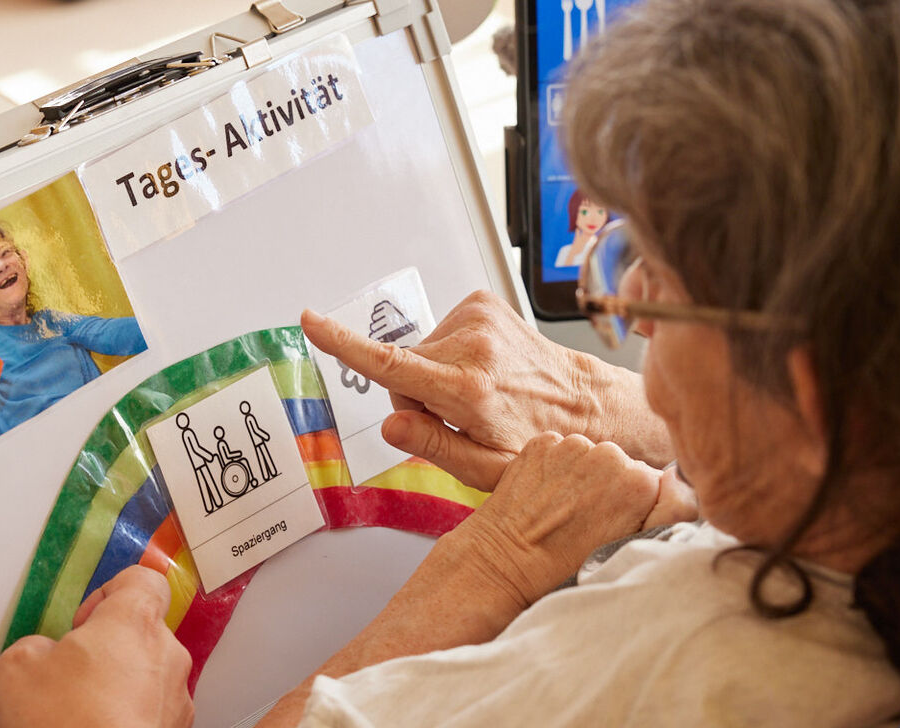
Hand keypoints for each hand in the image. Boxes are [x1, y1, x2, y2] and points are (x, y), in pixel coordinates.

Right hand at [0, 567, 192, 727]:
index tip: (84, 619)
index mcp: (134, 623)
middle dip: (107, 647)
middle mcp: (166, 655)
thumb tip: (39, 655)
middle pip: (142, 631)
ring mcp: (176, 696)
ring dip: (120, 684)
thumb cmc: (68, 724)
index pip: (142, 580)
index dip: (110, 593)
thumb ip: (34, 645)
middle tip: (72, 670)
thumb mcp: (17, 668)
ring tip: (80, 708)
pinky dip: (129, 715)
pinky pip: (153, 708)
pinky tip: (97, 726)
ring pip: (149, 673)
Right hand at [301, 290, 605, 487]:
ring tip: (477, 396)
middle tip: (456, 419)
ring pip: (421, 351)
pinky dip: (452, 354)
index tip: (310, 322)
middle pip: (402, 367)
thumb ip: (434, 446)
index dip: (343, 345)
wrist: (589, 407)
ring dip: (436, 375)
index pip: (391, 366)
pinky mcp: (484, 304)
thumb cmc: (538, 441)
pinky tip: (482, 372)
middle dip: (415, 395)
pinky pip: (441, 333)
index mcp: (468, 390)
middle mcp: (474, 346)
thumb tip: (391, 425)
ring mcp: (481, 318)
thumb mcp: (487, 469)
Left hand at [454, 433, 661, 605]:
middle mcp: (608, 453)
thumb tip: (682, 481)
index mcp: (639, 480)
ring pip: (589, 457)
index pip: (651, 482)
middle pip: (620, 465)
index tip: (615, 523)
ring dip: (582, 476)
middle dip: (610, 487)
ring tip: (563, 510)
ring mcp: (570, 445)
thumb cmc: (568, 564)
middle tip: (587, 520)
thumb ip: (671, 511)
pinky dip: (554, 468)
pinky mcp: (540, 443)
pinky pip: (559, 450)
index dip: (635, 505)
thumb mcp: (632, 544)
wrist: (507, 561)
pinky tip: (544, 496)